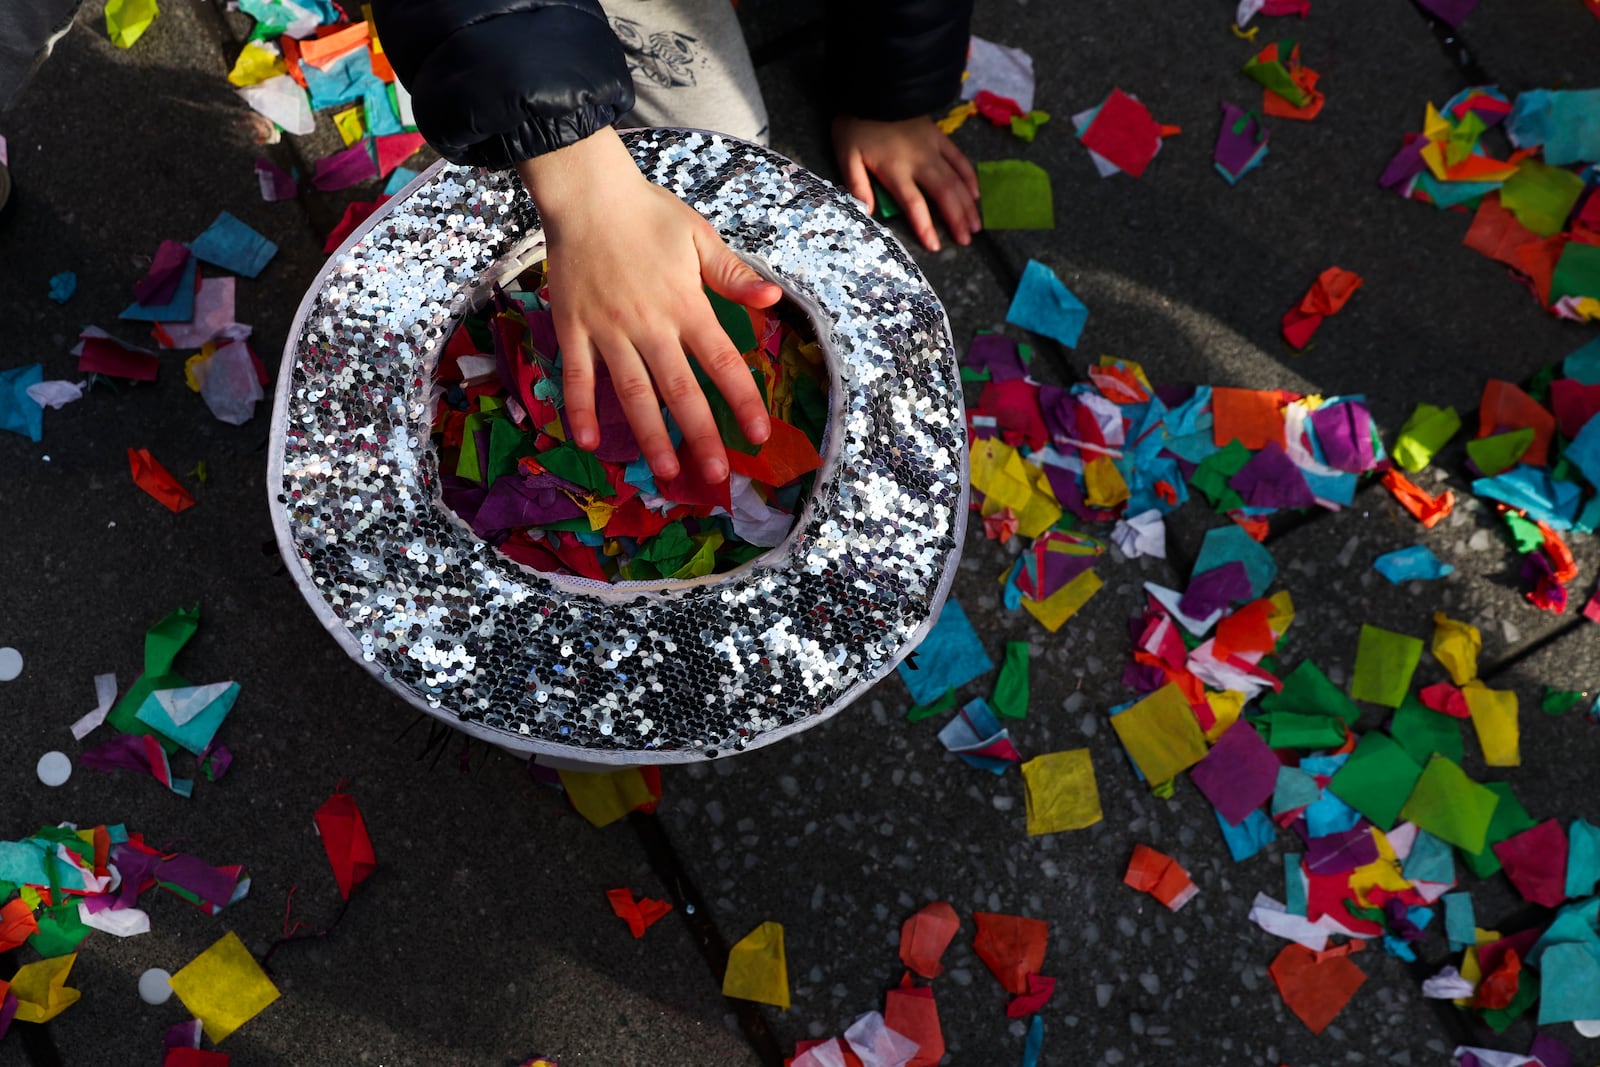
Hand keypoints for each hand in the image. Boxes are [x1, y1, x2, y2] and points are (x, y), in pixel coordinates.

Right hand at [516, 128, 781, 483]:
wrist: (587, 192)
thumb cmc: (648, 213)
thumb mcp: (699, 237)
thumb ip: (734, 275)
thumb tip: (772, 301)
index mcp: (685, 304)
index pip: (722, 360)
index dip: (742, 400)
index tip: (759, 434)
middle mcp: (649, 323)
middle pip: (680, 389)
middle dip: (700, 434)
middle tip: (715, 475)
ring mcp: (608, 329)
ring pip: (632, 392)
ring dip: (649, 435)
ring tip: (665, 472)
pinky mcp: (573, 327)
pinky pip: (576, 375)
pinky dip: (579, 409)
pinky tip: (587, 442)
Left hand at [832, 115, 980, 251]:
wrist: (875, 85)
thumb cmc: (857, 123)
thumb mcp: (846, 154)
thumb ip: (857, 184)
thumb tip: (867, 212)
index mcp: (895, 169)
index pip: (914, 203)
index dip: (925, 226)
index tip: (935, 246)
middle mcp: (919, 161)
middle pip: (944, 194)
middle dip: (957, 219)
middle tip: (967, 241)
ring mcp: (933, 148)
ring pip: (956, 179)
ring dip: (968, 204)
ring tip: (976, 226)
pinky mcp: (940, 136)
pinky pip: (959, 158)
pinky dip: (970, 177)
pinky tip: (976, 194)